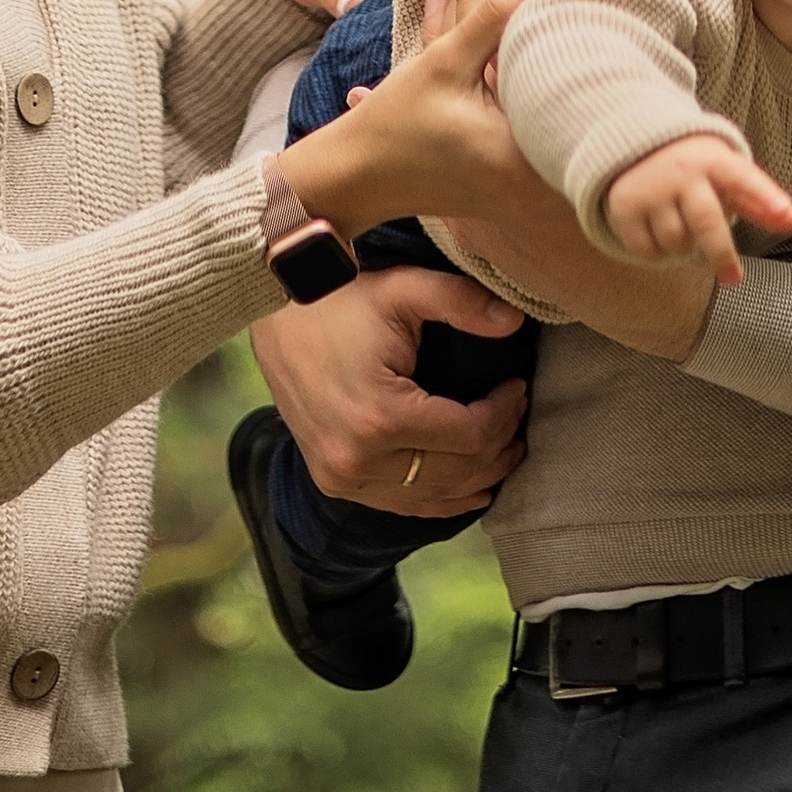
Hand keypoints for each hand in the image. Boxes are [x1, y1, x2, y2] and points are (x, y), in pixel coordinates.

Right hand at [251, 266, 530, 517]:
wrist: (272, 312)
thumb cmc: (339, 297)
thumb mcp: (402, 288)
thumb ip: (462, 302)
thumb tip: (515, 321)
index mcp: (380, 418)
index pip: (468, 436)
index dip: (504, 414)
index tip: (518, 386)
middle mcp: (358, 460)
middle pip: (455, 473)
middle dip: (497, 448)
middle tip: (518, 418)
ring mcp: (341, 476)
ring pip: (430, 497)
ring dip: (474, 480)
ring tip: (504, 451)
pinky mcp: (332, 480)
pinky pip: (398, 503)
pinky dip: (437, 498)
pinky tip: (467, 487)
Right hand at [276, 0, 532, 242]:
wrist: (348, 180)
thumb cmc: (392, 128)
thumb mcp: (444, 64)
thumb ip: (492, 15)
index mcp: (526, 152)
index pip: (557, 73)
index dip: (554, 23)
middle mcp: (531, 170)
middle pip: (535, 78)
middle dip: (530, 25)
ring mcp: (515, 172)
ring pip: (517, 88)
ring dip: (510, 42)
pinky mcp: (497, 165)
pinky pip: (504, 104)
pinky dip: (497, 70)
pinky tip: (497, 33)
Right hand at [603, 133, 791, 286]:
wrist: (634, 144)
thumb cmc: (696, 167)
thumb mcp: (726, 174)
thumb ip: (760, 200)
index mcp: (713, 160)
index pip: (745, 180)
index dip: (768, 199)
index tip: (791, 217)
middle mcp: (680, 172)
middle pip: (706, 224)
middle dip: (722, 255)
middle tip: (734, 279)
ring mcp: (650, 189)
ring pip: (677, 243)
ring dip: (684, 248)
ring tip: (683, 229)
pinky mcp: (623, 207)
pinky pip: (647, 251)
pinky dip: (657, 253)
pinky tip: (659, 233)